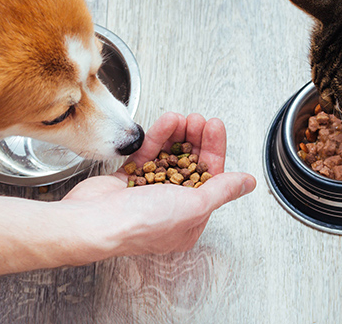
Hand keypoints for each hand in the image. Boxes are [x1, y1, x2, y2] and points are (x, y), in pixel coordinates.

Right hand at [61, 112, 255, 259]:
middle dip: (196, 140)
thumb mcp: (194, 206)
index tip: (215, 127)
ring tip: (182, 117)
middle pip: (190, 165)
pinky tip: (166, 122)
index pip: (210, 178)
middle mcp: (169, 208)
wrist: (93, 222)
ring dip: (177, 135)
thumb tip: (247, 183)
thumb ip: (222, 190)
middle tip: (199, 119)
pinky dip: (158, 138)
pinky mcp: (127, 180)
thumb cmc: (141, 223)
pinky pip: (147, 155)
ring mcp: (147, 193)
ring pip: (168, 157)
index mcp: (189, 221)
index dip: (213, 150)